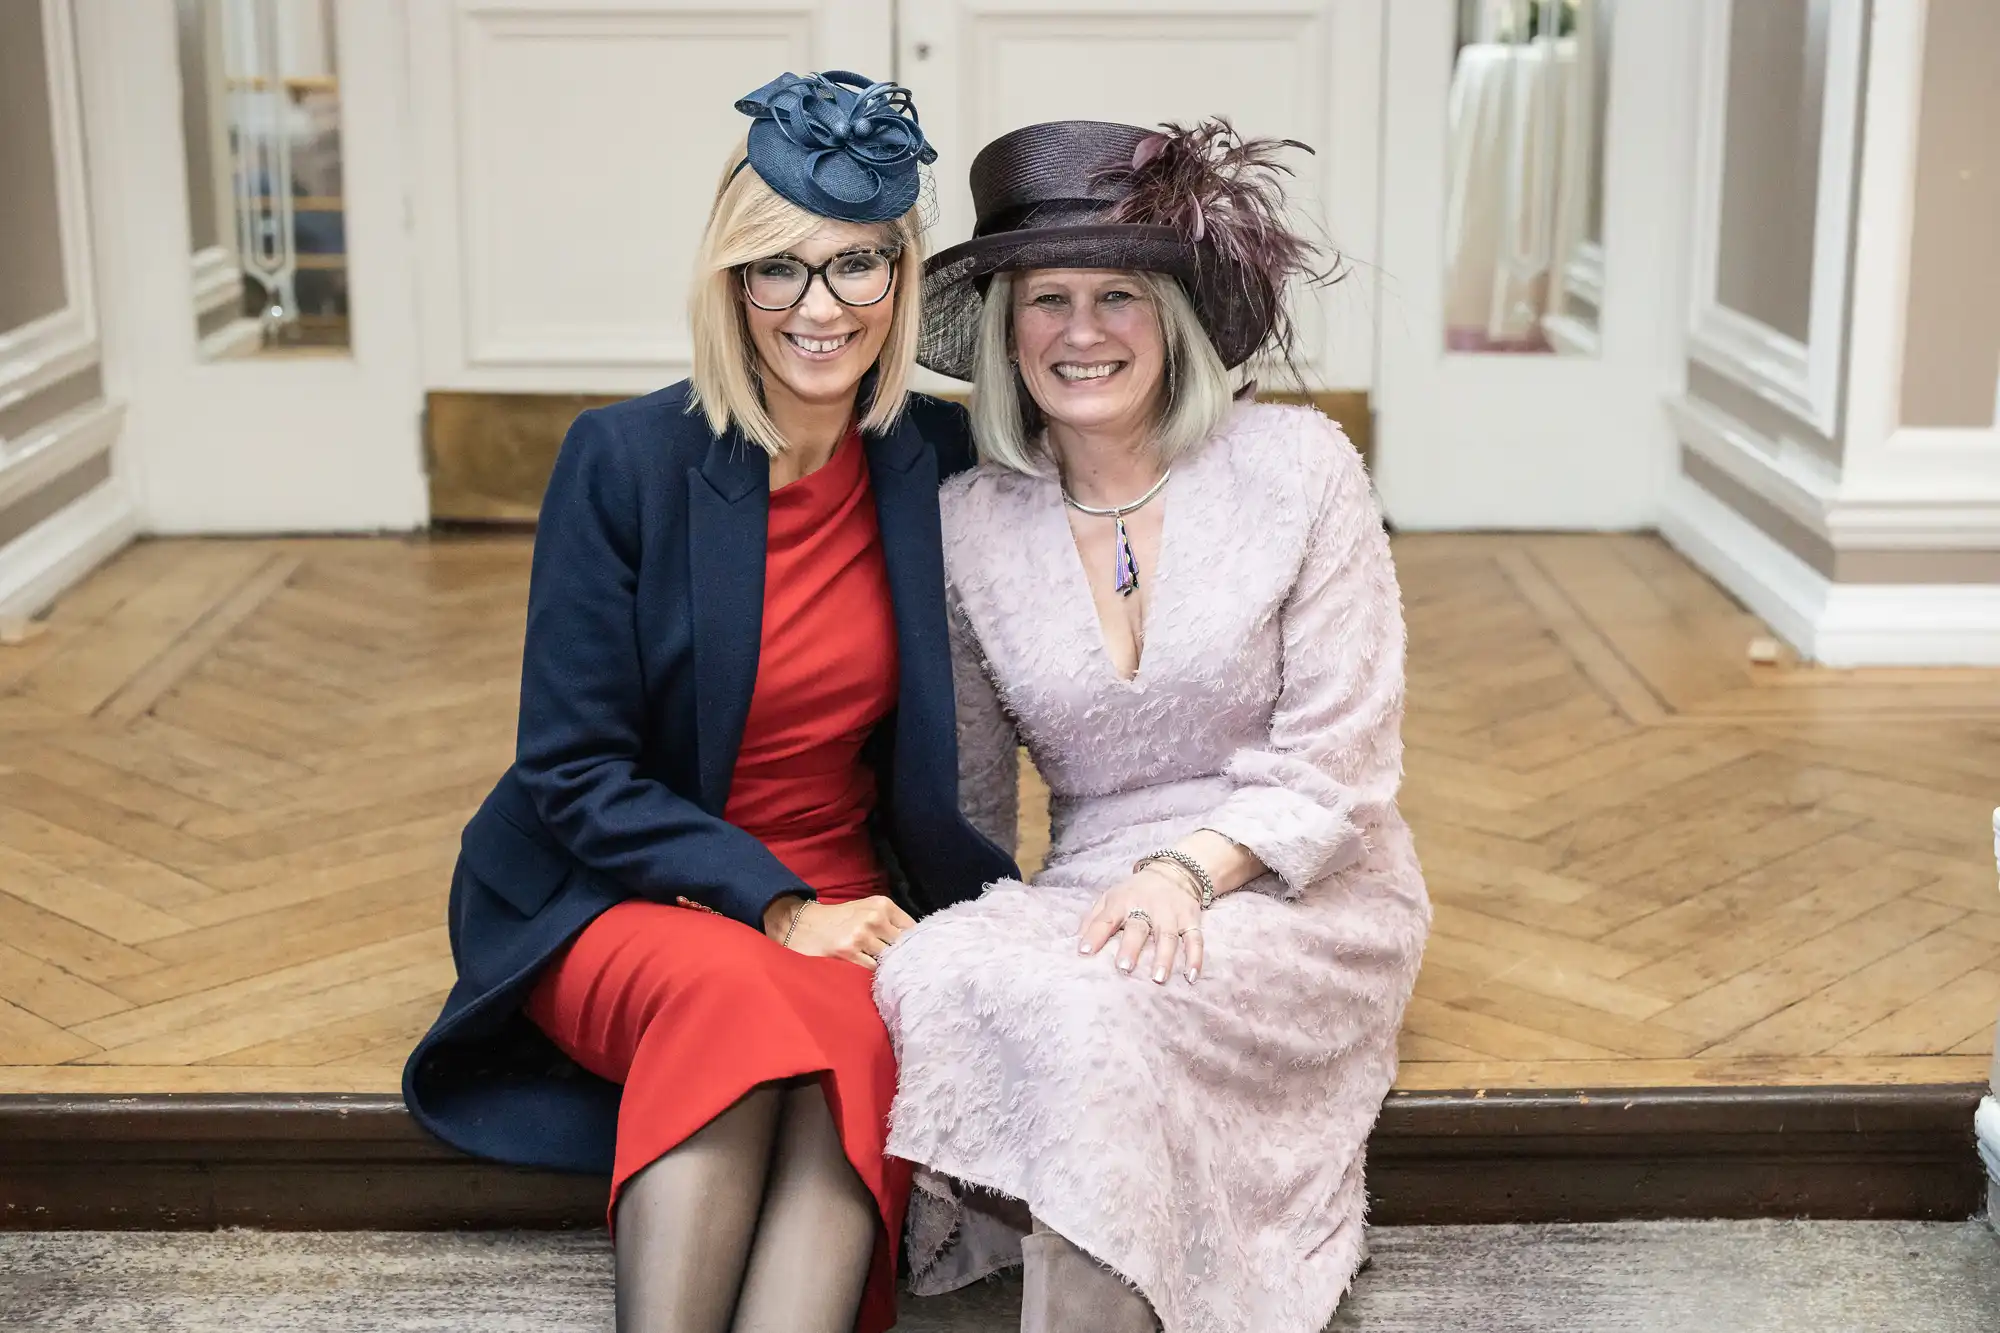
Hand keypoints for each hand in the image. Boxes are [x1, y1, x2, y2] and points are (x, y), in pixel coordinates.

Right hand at [765, 894, 914, 969]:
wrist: (805, 923)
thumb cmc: (840, 918)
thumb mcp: (867, 909)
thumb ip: (890, 921)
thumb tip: (916, 942)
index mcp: (882, 904)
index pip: (912, 928)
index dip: (913, 943)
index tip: (914, 953)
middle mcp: (874, 917)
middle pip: (902, 944)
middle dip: (902, 955)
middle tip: (902, 965)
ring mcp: (862, 935)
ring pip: (889, 958)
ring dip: (887, 965)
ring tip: (883, 968)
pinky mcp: (849, 951)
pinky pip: (873, 968)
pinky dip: (874, 972)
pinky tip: (869, 970)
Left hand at [1077, 869, 1204, 983]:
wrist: (1174, 871)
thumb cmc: (1135, 892)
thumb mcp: (1111, 897)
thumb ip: (1094, 919)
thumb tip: (1077, 944)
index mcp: (1122, 901)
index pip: (1106, 918)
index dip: (1095, 934)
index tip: (1084, 952)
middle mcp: (1147, 907)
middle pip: (1139, 928)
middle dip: (1131, 948)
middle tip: (1124, 968)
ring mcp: (1171, 914)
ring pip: (1168, 936)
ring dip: (1164, 957)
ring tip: (1158, 978)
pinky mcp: (1191, 920)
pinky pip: (1196, 939)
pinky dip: (1195, 958)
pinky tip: (1191, 976)